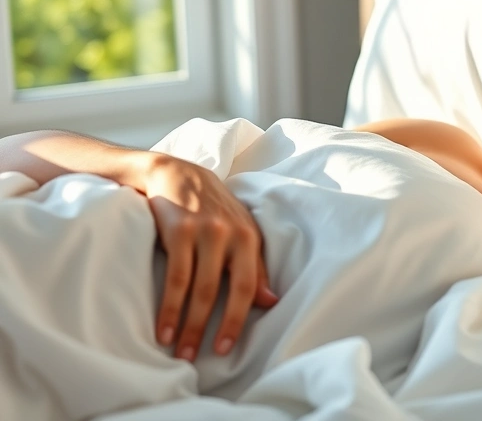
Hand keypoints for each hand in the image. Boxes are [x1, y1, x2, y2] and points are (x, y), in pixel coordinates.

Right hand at [143, 153, 278, 360]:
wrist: (177, 172)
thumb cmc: (214, 209)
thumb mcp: (241, 232)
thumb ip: (254, 266)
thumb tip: (272, 301)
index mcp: (249, 237)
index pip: (248, 286)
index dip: (237, 319)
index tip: (225, 347)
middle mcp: (229, 234)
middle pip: (222, 291)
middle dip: (209, 328)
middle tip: (197, 357)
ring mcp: (203, 231)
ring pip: (196, 287)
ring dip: (185, 324)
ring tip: (178, 350)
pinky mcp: (177, 230)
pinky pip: (174, 276)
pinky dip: (168, 306)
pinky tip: (162, 328)